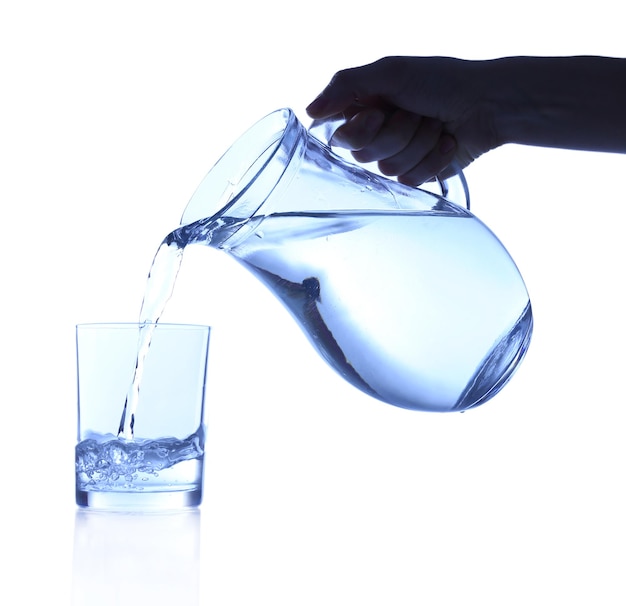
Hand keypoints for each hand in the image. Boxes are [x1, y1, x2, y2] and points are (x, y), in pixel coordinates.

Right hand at [306, 56, 500, 184]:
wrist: (487, 103)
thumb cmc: (442, 81)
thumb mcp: (390, 72)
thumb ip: (345, 86)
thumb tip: (309, 111)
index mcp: (366, 107)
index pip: (341, 136)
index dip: (359, 131)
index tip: (379, 113)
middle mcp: (378, 133)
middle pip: (364, 156)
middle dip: (396, 133)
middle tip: (416, 113)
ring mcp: (398, 155)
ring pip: (389, 169)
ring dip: (418, 143)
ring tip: (435, 124)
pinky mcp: (418, 173)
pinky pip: (411, 180)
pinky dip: (432, 158)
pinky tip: (446, 142)